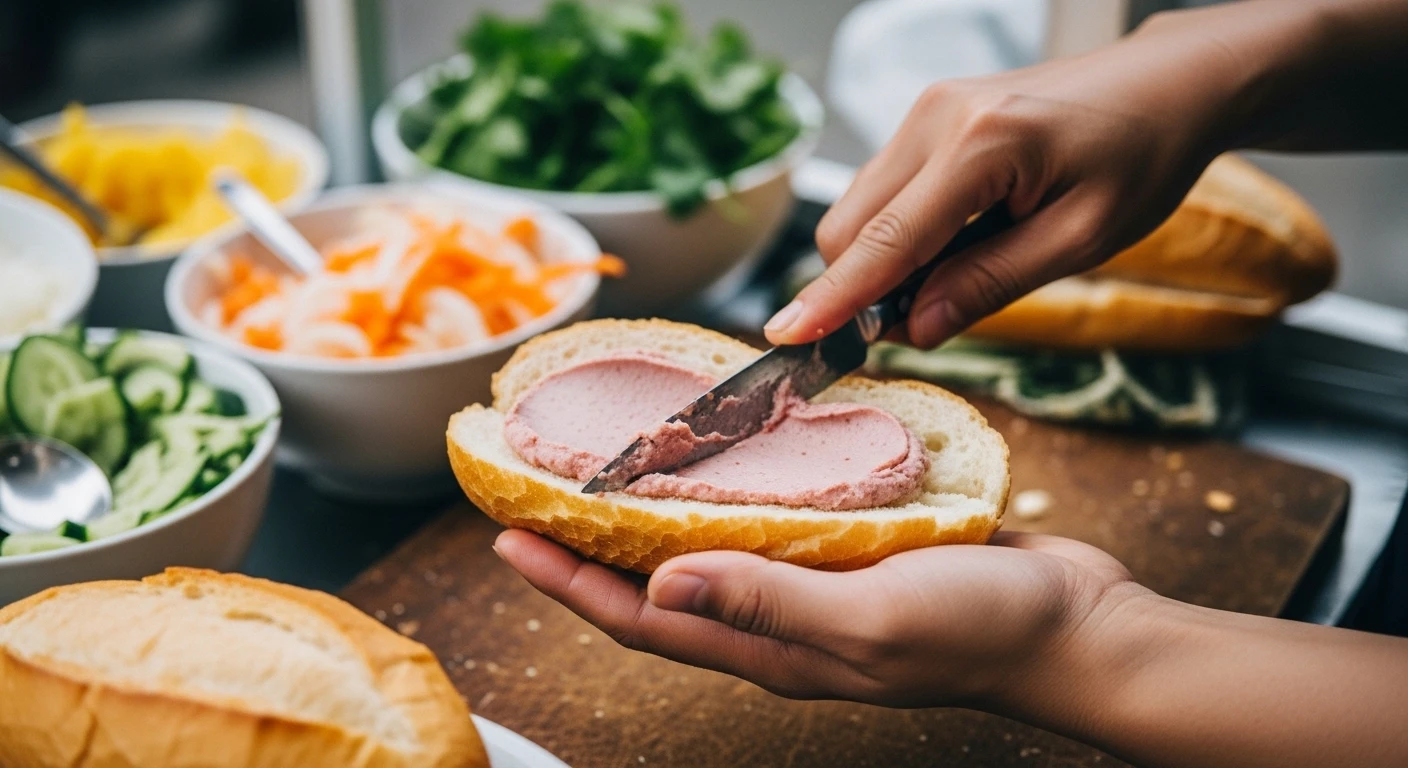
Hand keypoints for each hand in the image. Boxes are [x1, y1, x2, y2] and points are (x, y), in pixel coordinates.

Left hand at [493, 529, 1142, 708]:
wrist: (1073, 625)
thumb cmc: (980, 631)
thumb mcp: (869, 619)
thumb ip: (767, 604)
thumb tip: (656, 583)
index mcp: (768, 645)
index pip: (640, 616)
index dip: (568, 580)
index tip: (506, 536)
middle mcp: (776, 619)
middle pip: (657, 582)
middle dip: (589, 545)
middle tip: (536, 490)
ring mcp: (813, 585)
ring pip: (709, 548)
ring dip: (651, 513)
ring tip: (605, 465)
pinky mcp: (851, 551)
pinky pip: (768, 519)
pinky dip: (728, 490)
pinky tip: (722, 454)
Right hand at [764, 8, 1268, 348]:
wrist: (1169, 85)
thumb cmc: (1142, 158)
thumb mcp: (1082, 239)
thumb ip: (991, 283)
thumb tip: (914, 329)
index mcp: (981, 147)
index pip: (885, 243)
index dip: (834, 299)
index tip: (785, 338)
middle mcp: (936, 117)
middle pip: (849, 227)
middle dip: (861, 288)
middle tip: (922, 324)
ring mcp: (927, 110)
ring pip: (858, 209)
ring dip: (882, 262)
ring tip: (956, 275)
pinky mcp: (929, 114)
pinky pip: (883, 189)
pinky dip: (898, 233)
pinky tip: (954, 242)